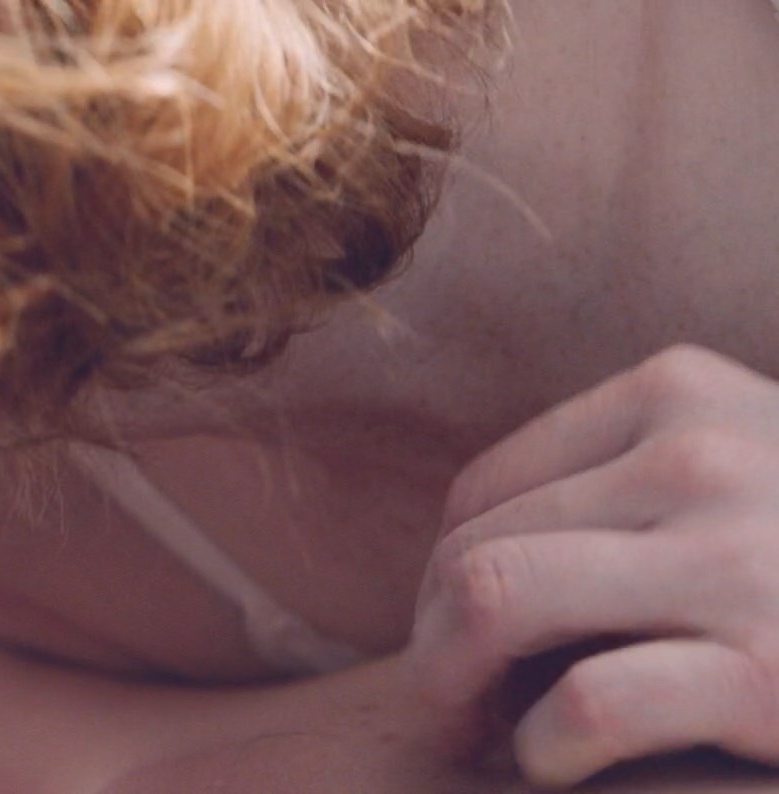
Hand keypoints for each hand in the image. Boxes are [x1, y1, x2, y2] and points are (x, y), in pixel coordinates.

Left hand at [409, 345, 778, 787]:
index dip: (444, 587)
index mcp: (683, 394)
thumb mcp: (742, 483)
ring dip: (459, 691)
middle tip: (458, 716)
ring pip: (492, 600)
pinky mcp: (772, 673)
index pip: (481, 494)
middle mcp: (704, 453)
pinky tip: (561, 765)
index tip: (467, 653)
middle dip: (437, 649)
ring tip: (491, 736)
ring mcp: (742, 559)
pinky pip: (582, 704)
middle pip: (471, 552)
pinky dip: (542, 748)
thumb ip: (634, 485)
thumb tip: (462, 564)